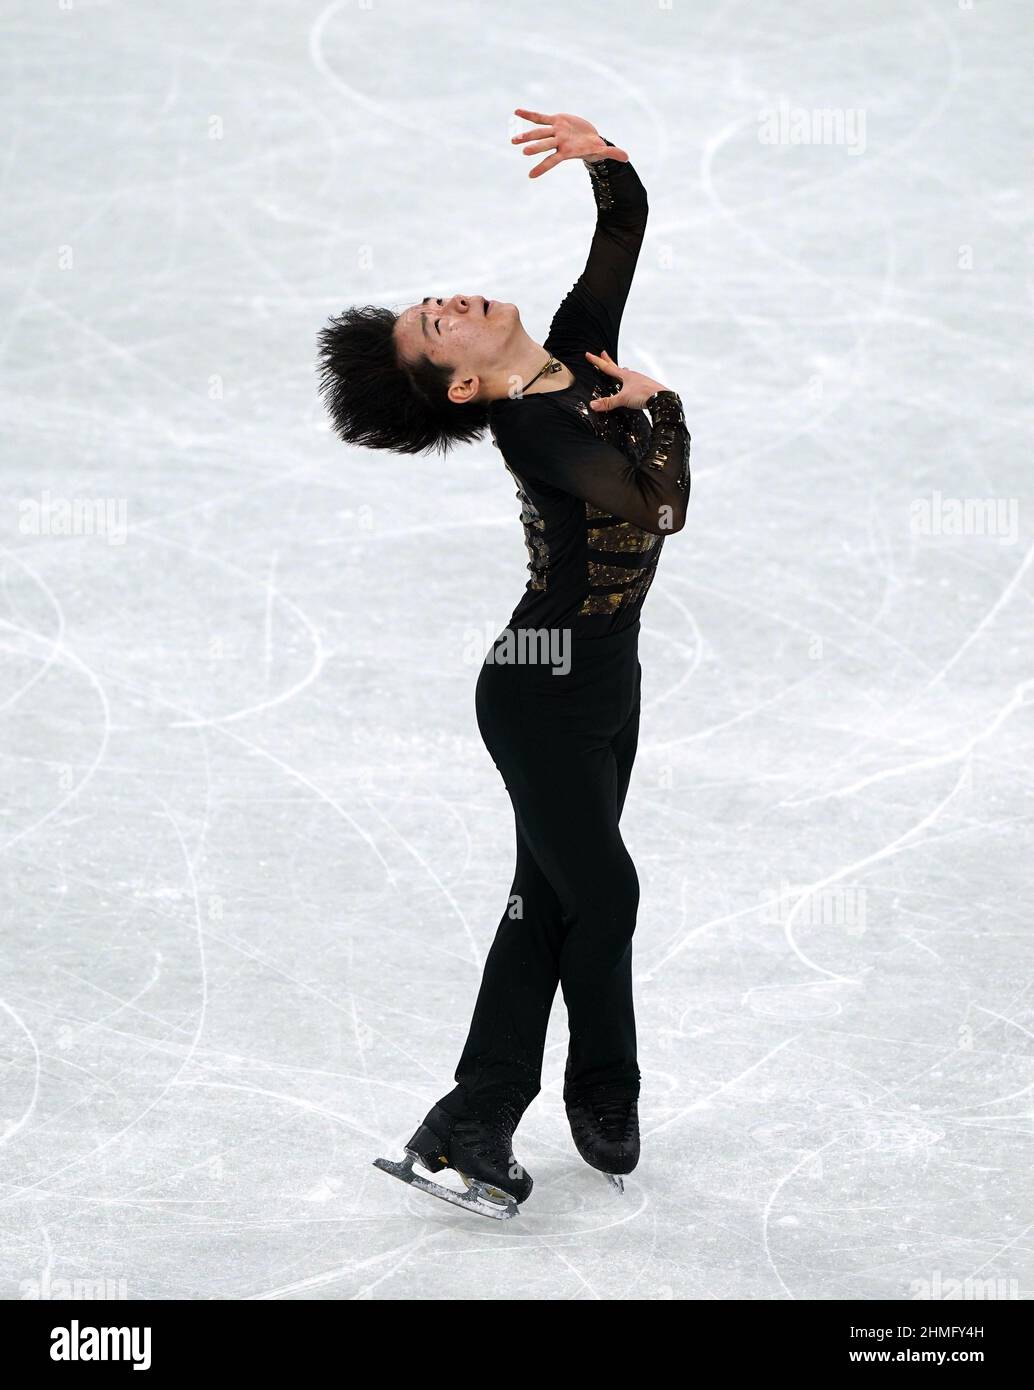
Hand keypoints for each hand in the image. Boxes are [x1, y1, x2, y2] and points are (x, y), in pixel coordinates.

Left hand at [511, 108, 628, 178]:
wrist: (586, 136)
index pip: (552, 161)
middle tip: (523, 151)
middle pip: (544, 145)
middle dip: (535, 147)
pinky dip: (528, 114)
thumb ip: (612, 153)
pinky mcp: (554, 120)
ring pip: (539, 132)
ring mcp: (554, 131)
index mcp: (565, 151)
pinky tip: (517, 112)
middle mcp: (557, 142)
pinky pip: (539, 117)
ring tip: (513, 139)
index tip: (530, 176)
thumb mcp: (601, 149)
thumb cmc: (592, 146)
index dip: (542, 168)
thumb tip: (627, 158)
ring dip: (526, 135)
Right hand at [585, 350, 669, 410]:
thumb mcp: (623, 399)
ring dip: (621, 371)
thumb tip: (593, 405)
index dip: (597, 361)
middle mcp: (632, 375)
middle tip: (603, 353)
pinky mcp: (645, 387)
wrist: (662, 398)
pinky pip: (635, 381)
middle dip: (608, 360)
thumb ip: (608, 403)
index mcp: (625, 375)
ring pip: (627, 374)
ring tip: (620, 369)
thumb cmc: (643, 395)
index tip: (589, 354)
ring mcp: (640, 380)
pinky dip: (630, 381)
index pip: (607, 367)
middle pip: (617, 367)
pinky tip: (633, 384)